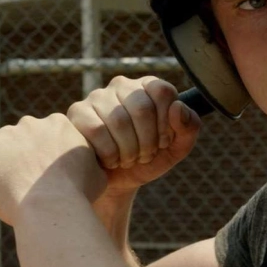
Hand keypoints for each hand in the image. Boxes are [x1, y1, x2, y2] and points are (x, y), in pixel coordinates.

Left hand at [0, 113, 106, 226]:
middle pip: (23, 140)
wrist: (51, 204)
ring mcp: (6, 133)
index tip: (50, 179)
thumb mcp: (98, 171)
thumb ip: (88, 160)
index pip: (47, 137)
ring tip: (16, 192)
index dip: (47, 159)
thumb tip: (90, 165)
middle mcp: (32, 122)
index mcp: (60, 124)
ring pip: (1, 150)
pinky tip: (0, 192)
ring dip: (5, 166)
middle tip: (31, 186)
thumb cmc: (79, 194)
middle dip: (24, 158)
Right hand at [66, 76, 200, 194]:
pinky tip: (112, 160)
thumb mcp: (177, 147)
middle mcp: (123, 85)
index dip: (167, 122)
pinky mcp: (77, 113)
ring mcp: (97, 97)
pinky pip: (97, 131)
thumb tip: (177, 107)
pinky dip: (110, 154)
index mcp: (149, 87)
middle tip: (146, 155)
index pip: (163, 91)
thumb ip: (189, 127)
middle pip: (142, 107)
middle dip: (149, 140)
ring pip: (119, 120)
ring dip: (130, 150)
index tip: (164, 141)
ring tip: (130, 159)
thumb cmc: (150, 159)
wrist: (119, 181)